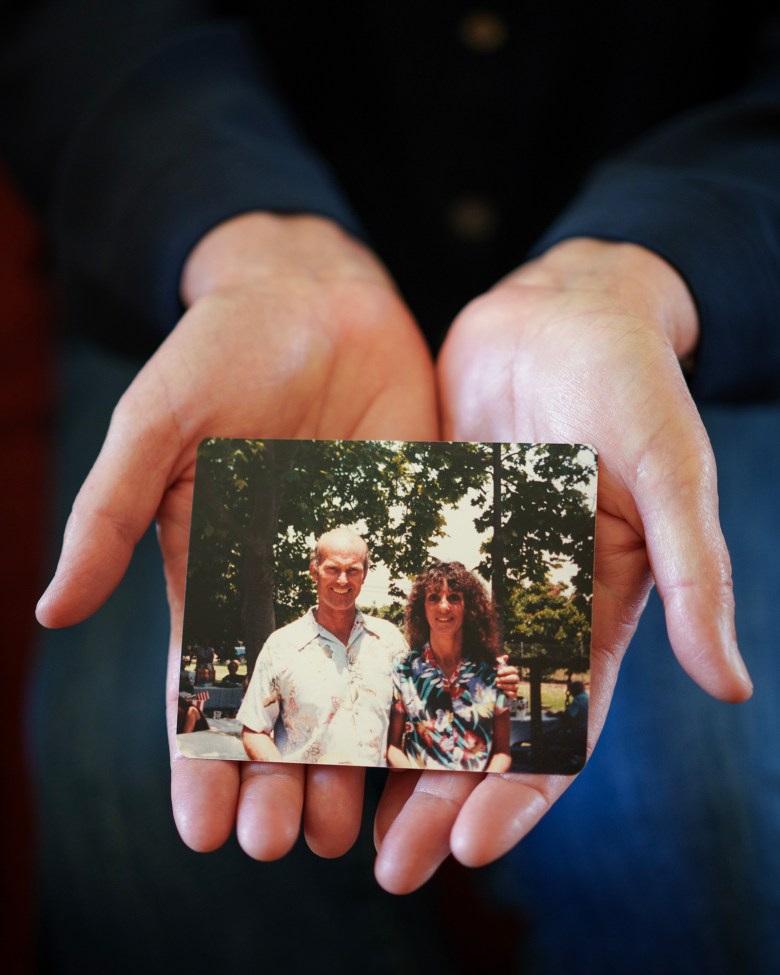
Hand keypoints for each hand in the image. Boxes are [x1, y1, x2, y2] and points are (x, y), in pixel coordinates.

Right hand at [35, 212, 436, 860]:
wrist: (314, 298)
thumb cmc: (222, 350)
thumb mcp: (156, 423)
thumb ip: (111, 511)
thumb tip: (51, 611)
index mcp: (214, 570)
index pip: (204, 684)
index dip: (200, 759)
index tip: (206, 830)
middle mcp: (283, 583)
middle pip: (282, 702)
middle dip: (282, 777)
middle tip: (290, 847)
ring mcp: (353, 567)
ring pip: (354, 682)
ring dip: (352, 756)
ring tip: (356, 827)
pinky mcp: (411, 538)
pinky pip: (420, 621)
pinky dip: (424, 683)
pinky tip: (432, 742)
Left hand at [372, 237, 752, 892]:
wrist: (559, 314)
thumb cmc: (629, 382)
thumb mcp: (669, 470)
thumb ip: (693, 572)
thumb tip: (732, 686)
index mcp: (594, 612)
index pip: (557, 728)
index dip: (518, 792)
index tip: (468, 847)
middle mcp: (528, 610)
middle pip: (480, 727)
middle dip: (438, 799)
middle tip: (387, 869)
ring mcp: (470, 578)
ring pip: (420, 683)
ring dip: (386, 750)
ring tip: (334, 811)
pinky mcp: (421, 539)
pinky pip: (381, 609)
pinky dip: (351, 659)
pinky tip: (305, 701)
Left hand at [496, 654, 519, 698]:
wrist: (494, 685)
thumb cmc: (496, 675)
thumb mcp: (496, 667)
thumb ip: (500, 661)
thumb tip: (506, 657)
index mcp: (512, 671)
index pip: (513, 669)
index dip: (506, 671)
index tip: (498, 673)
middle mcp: (515, 679)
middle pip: (515, 678)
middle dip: (506, 679)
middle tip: (497, 680)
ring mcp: (515, 686)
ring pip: (515, 686)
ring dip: (505, 686)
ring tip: (497, 685)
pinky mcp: (513, 693)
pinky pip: (514, 694)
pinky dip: (509, 693)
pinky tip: (502, 691)